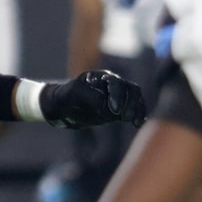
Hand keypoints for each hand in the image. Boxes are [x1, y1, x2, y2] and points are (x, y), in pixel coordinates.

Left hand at [31, 68, 148, 129]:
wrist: (64, 107)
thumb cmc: (66, 96)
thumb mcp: (72, 94)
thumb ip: (88, 96)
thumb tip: (105, 104)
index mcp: (102, 77)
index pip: (116, 83)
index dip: (117, 96)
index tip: (114, 110)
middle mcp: (113, 85)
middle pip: (130, 90)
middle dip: (131, 103)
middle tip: (125, 118)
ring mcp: (118, 97)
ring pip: (135, 99)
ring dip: (137, 110)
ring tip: (135, 122)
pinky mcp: (119, 109)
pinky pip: (133, 110)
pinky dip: (138, 115)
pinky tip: (138, 124)